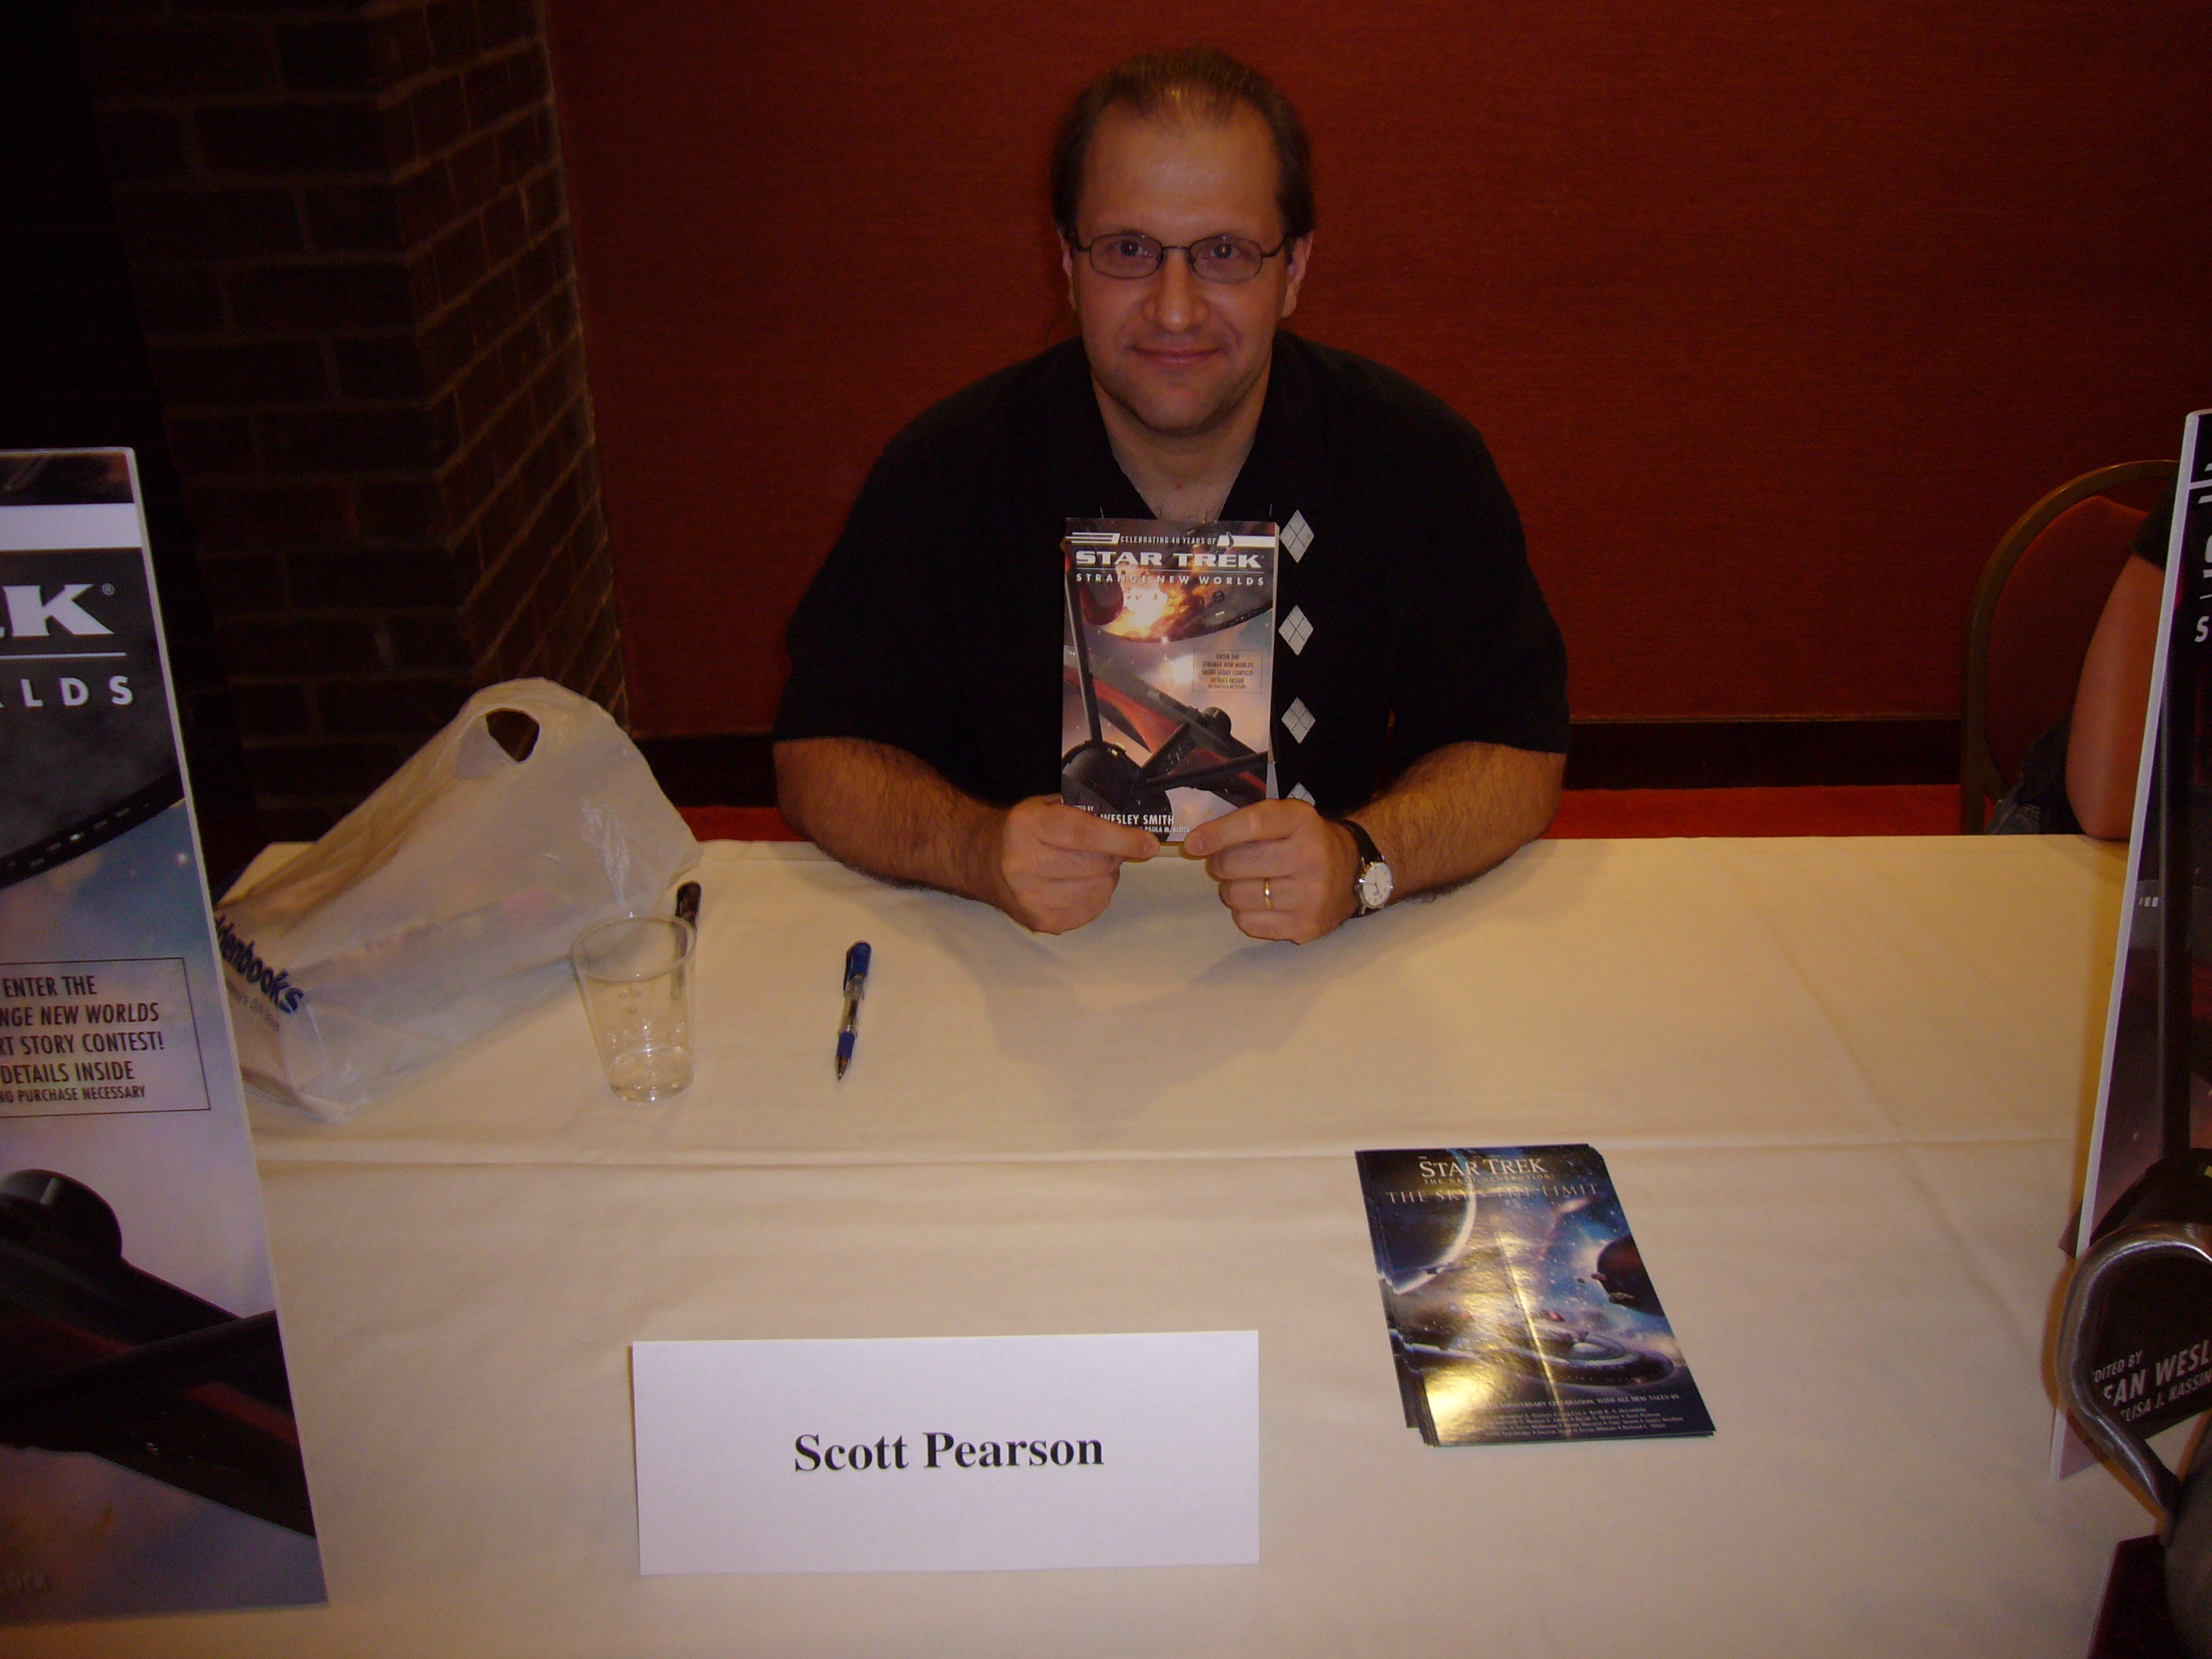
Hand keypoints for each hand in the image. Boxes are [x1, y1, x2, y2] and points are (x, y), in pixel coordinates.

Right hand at [990, 797, 1156, 933]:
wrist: (987, 863)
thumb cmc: (1026, 831)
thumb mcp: (1047, 806)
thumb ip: (1086, 811)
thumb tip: (1132, 827)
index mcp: (1028, 826)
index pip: (1083, 833)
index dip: (1120, 838)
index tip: (1148, 843)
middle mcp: (1025, 863)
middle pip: (1098, 863)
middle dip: (1113, 854)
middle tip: (1105, 847)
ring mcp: (1033, 898)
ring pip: (1101, 888)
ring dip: (1105, 875)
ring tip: (1085, 865)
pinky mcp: (1044, 921)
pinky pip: (1094, 908)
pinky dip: (1096, 894)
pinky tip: (1078, 883)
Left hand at [1183, 800, 1359, 942]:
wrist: (1354, 873)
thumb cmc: (1308, 841)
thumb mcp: (1287, 818)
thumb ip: (1247, 822)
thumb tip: (1196, 842)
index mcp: (1302, 822)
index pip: (1252, 825)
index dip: (1216, 834)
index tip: (1194, 843)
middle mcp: (1309, 857)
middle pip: (1237, 863)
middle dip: (1221, 864)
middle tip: (1227, 863)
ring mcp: (1309, 895)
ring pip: (1238, 894)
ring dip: (1231, 889)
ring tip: (1247, 882)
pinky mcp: (1305, 925)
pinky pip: (1248, 922)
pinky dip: (1244, 912)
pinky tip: (1259, 902)